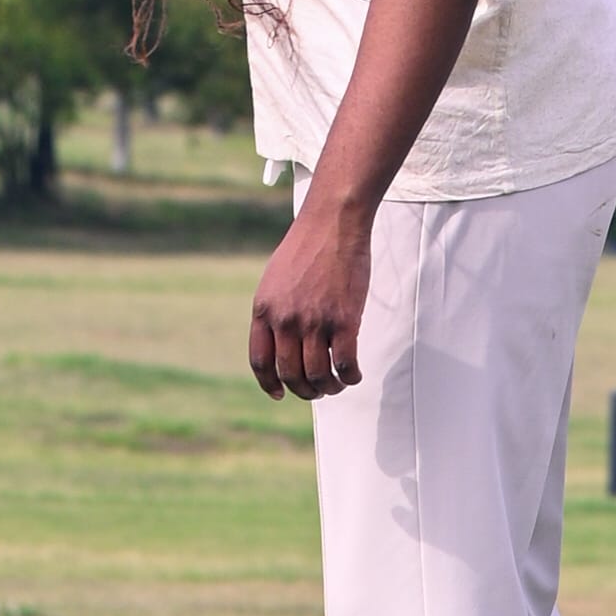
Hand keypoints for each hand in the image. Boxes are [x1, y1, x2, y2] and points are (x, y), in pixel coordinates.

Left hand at [249, 194, 372, 403]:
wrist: (333, 222)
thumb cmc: (307, 246)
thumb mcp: (275, 278)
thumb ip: (274, 310)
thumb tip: (279, 341)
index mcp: (264, 309)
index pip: (261, 362)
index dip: (269, 384)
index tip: (280, 393)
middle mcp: (285, 320)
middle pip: (290, 374)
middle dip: (304, 390)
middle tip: (317, 390)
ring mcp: (314, 321)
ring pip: (318, 376)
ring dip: (328, 388)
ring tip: (336, 384)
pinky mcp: (344, 320)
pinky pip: (345, 365)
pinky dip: (350, 377)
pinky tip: (354, 375)